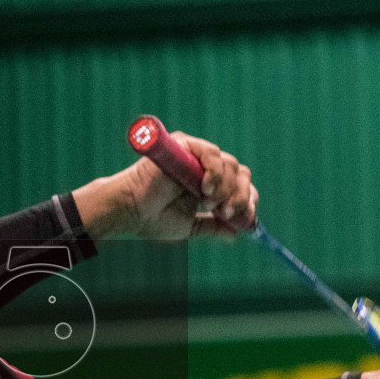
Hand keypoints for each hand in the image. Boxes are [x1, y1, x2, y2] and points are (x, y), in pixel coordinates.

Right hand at [72, 132, 257, 240]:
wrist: (132, 213)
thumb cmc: (154, 219)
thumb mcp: (192, 227)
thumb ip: (214, 228)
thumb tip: (238, 234)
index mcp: (207, 182)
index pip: (239, 183)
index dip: (247, 199)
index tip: (245, 219)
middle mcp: (204, 166)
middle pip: (240, 173)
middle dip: (239, 196)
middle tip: (227, 214)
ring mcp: (195, 154)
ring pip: (230, 164)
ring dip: (226, 188)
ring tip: (210, 204)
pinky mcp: (185, 145)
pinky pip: (211, 152)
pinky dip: (215, 172)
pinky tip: (206, 189)